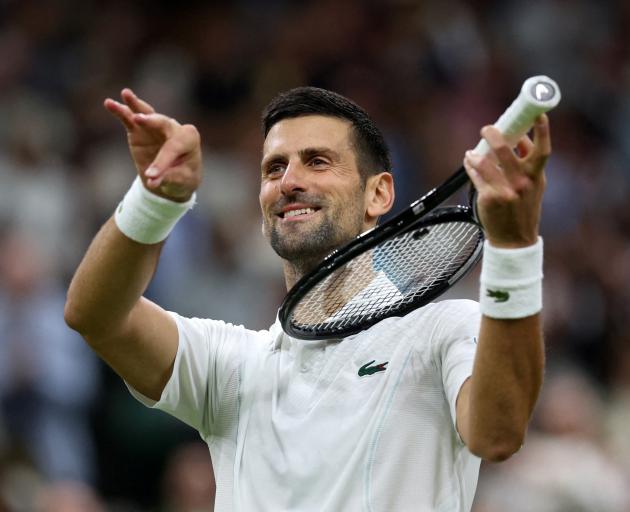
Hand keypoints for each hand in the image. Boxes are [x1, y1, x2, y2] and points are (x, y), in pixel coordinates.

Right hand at [104, 89, 201, 201]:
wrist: (174, 177)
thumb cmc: (183, 177)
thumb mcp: (181, 181)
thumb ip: (167, 178)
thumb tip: (151, 182)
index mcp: (189, 139)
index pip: (174, 147)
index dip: (161, 162)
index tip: (151, 177)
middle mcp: (174, 128)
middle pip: (163, 122)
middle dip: (151, 122)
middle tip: (139, 120)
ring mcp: (156, 126)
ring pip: (146, 113)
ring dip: (135, 104)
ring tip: (126, 94)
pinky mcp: (140, 128)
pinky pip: (130, 118)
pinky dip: (121, 111)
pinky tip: (110, 103)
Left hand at [463, 114, 550, 247]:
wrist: (514, 240)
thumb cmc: (523, 209)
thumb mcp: (534, 187)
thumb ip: (527, 163)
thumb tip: (519, 137)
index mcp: (537, 176)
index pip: (542, 150)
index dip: (542, 131)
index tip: (538, 114)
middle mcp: (522, 182)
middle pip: (505, 150)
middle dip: (494, 135)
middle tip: (487, 128)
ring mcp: (505, 190)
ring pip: (485, 162)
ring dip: (476, 153)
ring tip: (472, 151)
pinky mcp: (489, 198)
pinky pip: (476, 175)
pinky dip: (471, 166)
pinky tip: (469, 162)